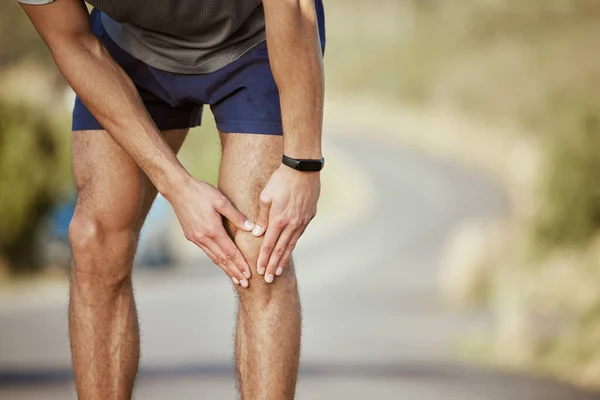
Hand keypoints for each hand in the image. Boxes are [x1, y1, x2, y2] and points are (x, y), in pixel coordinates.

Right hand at [167, 177, 254, 287]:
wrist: (178, 189)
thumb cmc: (201, 192)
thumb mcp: (221, 201)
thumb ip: (237, 216)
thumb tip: (252, 228)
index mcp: (212, 230)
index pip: (230, 252)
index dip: (240, 264)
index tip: (249, 274)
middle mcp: (203, 238)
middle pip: (222, 260)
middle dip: (234, 272)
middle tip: (245, 284)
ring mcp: (195, 238)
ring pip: (213, 258)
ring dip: (225, 269)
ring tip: (236, 279)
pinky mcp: (191, 236)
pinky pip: (207, 252)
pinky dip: (216, 260)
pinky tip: (222, 264)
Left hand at [253, 164, 319, 282]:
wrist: (303, 169)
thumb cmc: (280, 180)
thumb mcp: (265, 196)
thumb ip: (261, 217)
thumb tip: (257, 234)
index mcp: (278, 220)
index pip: (269, 245)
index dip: (264, 259)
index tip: (260, 271)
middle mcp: (292, 224)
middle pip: (280, 249)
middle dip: (273, 266)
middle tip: (268, 280)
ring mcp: (302, 221)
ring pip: (291, 244)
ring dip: (284, 259)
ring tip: (278, 271)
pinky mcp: (309, 216)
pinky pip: (299, 234)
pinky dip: (292, 245)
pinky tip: (289, 250)